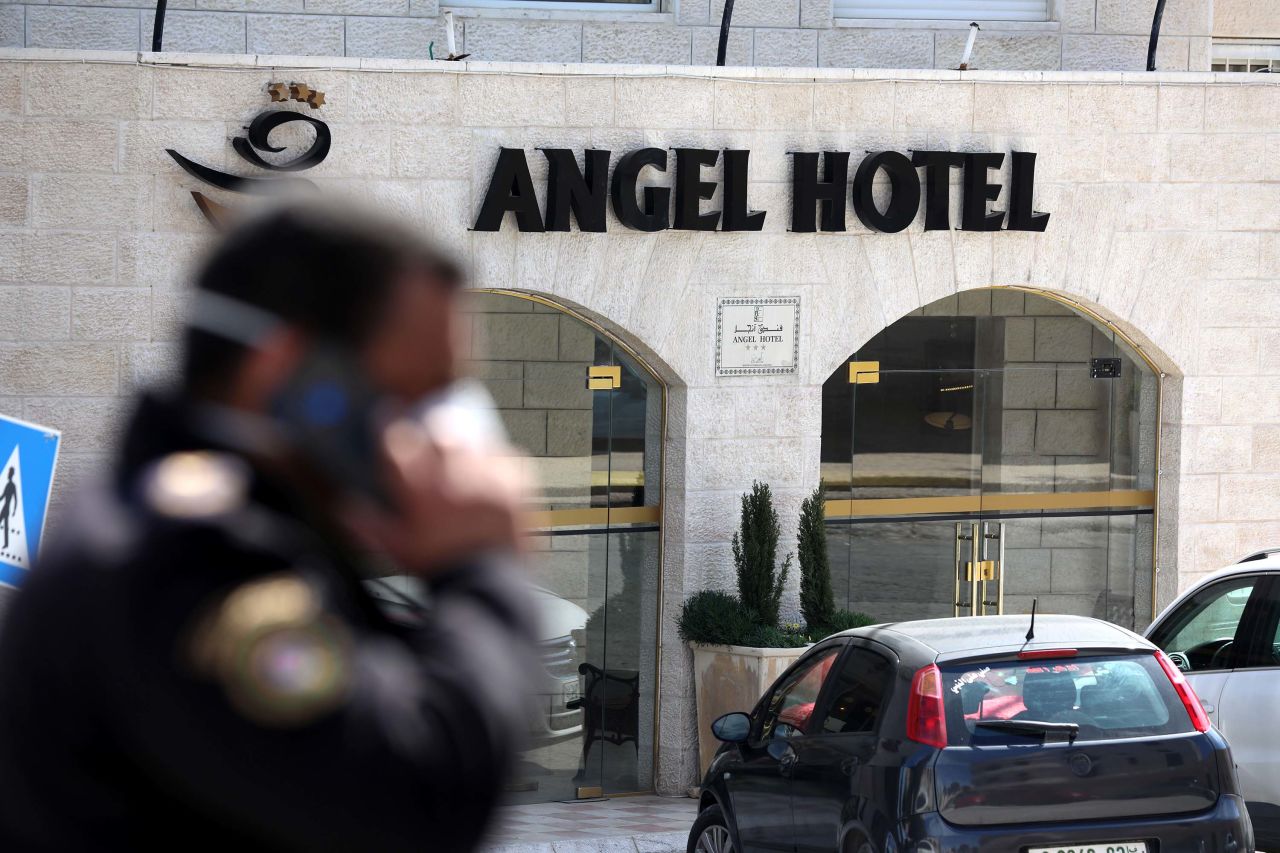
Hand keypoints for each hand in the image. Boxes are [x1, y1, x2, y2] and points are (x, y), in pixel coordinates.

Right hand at [347, 418, 530, 574]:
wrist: (487, 587)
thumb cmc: (438, 570)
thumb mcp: (396, 552)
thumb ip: (370, 527)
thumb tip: (345, 507)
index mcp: (419, 492)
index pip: (396, 444)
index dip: (388, 425)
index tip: (386, 415)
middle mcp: (453, 478)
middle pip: (439, 435)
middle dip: (432, 432)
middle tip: (430, 440)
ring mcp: (488, 480)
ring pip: (474, 442)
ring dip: (465, 446)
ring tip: (461, 458)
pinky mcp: (516, 488)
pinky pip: (510, 457)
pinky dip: (500, 460)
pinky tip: (492, 471)